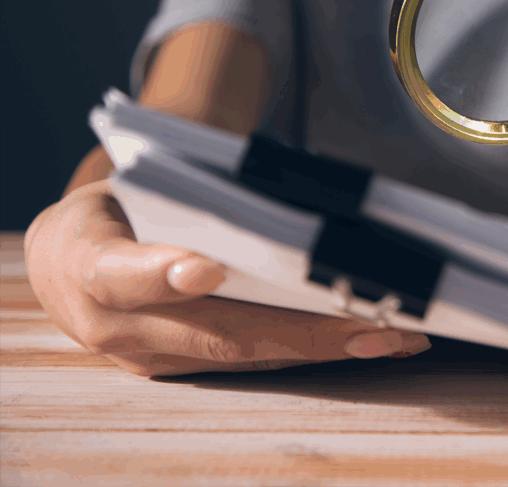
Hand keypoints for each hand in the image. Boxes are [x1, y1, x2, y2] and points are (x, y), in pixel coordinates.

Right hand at [24, 180, 430, 375]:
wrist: (64, 261)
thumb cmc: (115, 209)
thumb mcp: (130, 183)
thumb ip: (188, 189)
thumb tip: (284, 188)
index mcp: (88, 264)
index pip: (122, 273)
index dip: (165, 274)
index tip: (208, 269)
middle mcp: (114, 326)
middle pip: (214, 332)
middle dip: (301, 332)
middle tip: (371, 323)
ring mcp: (149, 358)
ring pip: (245, 356)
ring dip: (325, 348)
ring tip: (395, 334)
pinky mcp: (180, 371)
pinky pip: (252, 362)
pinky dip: (313, 350)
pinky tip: (374, 342)